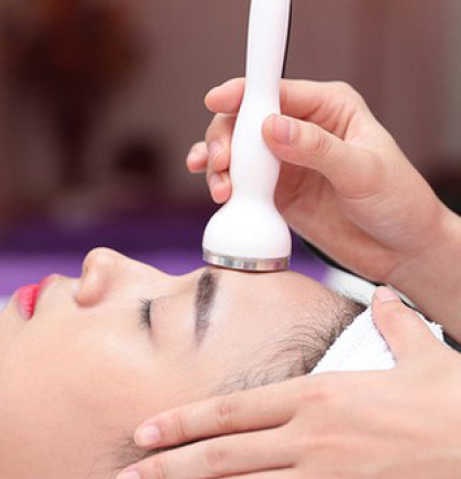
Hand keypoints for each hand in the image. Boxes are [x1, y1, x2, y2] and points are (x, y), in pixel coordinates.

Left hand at [115, 288, 460, 478]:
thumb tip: (383, 296)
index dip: (181, 422)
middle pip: (220, 453)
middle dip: (166, 468)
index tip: (145, 432)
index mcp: (316, 393)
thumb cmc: (454, 399)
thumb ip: (389, 325)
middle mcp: (308, 435)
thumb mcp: (419, 353)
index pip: (230, 409)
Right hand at [188, 78, 449, 288]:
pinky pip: (240, 184)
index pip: (278, 91)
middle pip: (246, 120)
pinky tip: (220, 195)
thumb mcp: (362, 170)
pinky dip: (223, 186)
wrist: (398, 249)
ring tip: (222, 188)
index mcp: (328, 109)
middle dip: (225, 137)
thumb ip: (316, 148)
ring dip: (219, 165)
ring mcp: (284, 164)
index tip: (217, 101)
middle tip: (222, 163)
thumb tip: (271, 127)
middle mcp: (301, 131)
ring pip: (237, 152)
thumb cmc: (396, 201)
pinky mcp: (275, 194)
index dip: (244, 93)